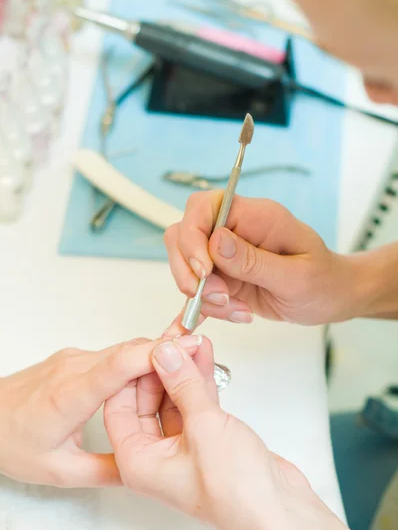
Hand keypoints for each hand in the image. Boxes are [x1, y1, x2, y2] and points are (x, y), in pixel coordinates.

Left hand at [0, 336, 200, 487]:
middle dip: (166, 352)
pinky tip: (150, 377)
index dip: (154, 353)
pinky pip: (112, 354)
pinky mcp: (74, 359)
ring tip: (181, 373)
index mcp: (70, 395)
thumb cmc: (10, 440)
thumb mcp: (59, 471)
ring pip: (123, 349)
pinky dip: (136, 361)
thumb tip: (142, 470)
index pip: (118, 364)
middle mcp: (73, 368)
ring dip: (153, 357)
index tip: (185, 349)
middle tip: (199, 358)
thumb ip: (106, 471)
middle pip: (128, 350)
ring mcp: (73, 358)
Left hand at [105, 337, 397, 529]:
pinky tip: (205, 356)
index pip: (119, 406)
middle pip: (146, 399)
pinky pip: (195, 403)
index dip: (130, 372)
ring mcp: (182, 447)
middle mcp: (155, 455)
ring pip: (174, 398)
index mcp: (138, 461)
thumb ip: (183, 385)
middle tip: (174, 338)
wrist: (280, 514)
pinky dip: (200, 380)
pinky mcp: (207, 439)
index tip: (147, 345)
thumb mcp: (204, 428)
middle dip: (161, 366)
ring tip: (192, 338)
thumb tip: (164, 353)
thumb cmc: (238, 493)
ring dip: (183, 369)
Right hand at [165, 191, 365, 328]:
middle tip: (220, 297)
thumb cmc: (323, 282)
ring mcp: (225, 256)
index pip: (202, 207)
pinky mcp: (223, 279)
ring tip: (238, 312)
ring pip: (187, 267)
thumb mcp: (296, 276)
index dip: (192, 235)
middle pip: (183, 236)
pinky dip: (200, 309)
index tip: (203, 271)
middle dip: (189, 271)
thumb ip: (254, 261)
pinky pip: (197, 291)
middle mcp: (234, 231)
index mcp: (254, 217)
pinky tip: (208, 322)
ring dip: (203, 296)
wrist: (331, 298)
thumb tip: (215, 242)